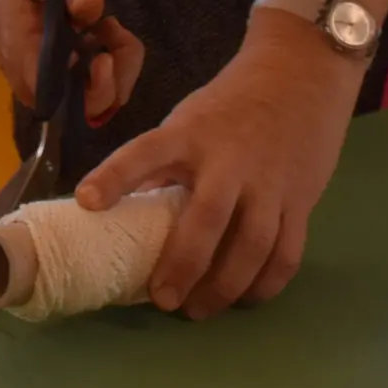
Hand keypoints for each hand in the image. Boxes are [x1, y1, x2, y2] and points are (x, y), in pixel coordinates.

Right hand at [0, 0, 140, 124]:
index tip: (103, 50)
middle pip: (94, 107)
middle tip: (109, 26)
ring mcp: (49, 83)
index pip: (67, 102)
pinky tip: (100, 30)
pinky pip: (95, 84)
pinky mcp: (59, 76)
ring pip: (102, 98)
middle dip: (118, 70)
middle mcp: (37, 82)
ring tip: (106, 24)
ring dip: (119, 63)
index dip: (98, 87)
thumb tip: (92, 9)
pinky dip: (112, 61)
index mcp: (26, 59)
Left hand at [72, 13, 356, 316]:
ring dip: (225, 286)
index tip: (87, 202)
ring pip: (253, 246)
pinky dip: (266, 284)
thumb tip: (126, 212)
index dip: (115, 176)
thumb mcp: (188, 121)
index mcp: (189, 134)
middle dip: (183, 264)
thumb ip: (164, 165)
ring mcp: (269, 184)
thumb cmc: (231, 105)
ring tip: (200, 311)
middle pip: (207, 218)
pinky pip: (286, 253)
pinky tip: (245, 300)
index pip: (144, 153)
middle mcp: (228, 160)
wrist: (301, 76)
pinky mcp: (301, 201)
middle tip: (162, 299)